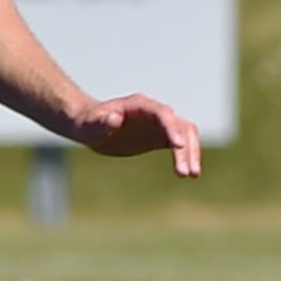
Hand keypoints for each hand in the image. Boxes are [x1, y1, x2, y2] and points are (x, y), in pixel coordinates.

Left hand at [78, 93, 202, 175]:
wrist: (92, 126)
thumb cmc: (89, 124)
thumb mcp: (90, 125)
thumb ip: (102, 122)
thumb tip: (115, 118)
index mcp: (139, 105)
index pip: (162, 113)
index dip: (171, 128)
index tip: (178, 146)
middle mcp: (155, 112)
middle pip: (180, 125)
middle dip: (187, 147)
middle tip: (187, 172)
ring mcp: (160, 124)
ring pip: (185, 134)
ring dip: (191, 153)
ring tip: (191, 175)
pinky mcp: (161, 136)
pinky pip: (181, 144)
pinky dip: (187, 156)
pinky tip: (190, 174)